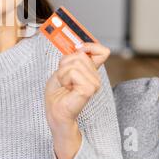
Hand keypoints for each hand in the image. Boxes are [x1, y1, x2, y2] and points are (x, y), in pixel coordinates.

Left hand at [45, 43, 109, 158]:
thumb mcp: (62, 70)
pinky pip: (72, 72)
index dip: (90, 45)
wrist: (56, 112)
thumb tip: (79, 46)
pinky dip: (64, 78)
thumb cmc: (58, 94)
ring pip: (75, 62)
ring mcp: (94, 83)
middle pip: (80, 54)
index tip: (78, 47)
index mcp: (91, 71)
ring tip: (65, 84)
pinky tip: (67, 88)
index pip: (102, 51)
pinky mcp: (88, 89)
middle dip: (65, 64)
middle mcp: (95, 77)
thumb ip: (72, 58)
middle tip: (64, 78)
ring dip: (63, 72)